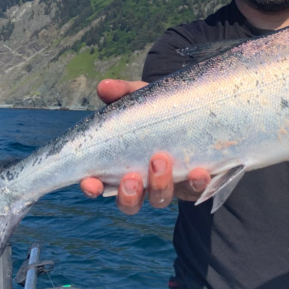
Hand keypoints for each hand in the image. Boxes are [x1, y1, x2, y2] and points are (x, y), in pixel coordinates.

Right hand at [79, 79, 210, 214]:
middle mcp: (144, 181)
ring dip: (159, 185)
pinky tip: (199, 172)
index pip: (100, 185)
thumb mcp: (140, 98)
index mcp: (122, 164)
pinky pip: (196, 189)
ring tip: (160, 161)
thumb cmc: (158, 108)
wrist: (196, 110)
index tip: (90, 182)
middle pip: (130, 202)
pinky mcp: (194, 182)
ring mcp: (169, 184)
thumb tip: (103, 86)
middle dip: (129, 194)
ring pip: (160, 199)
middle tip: (132, 177)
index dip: (93, 188)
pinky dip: (197, 183)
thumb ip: (123, 92)